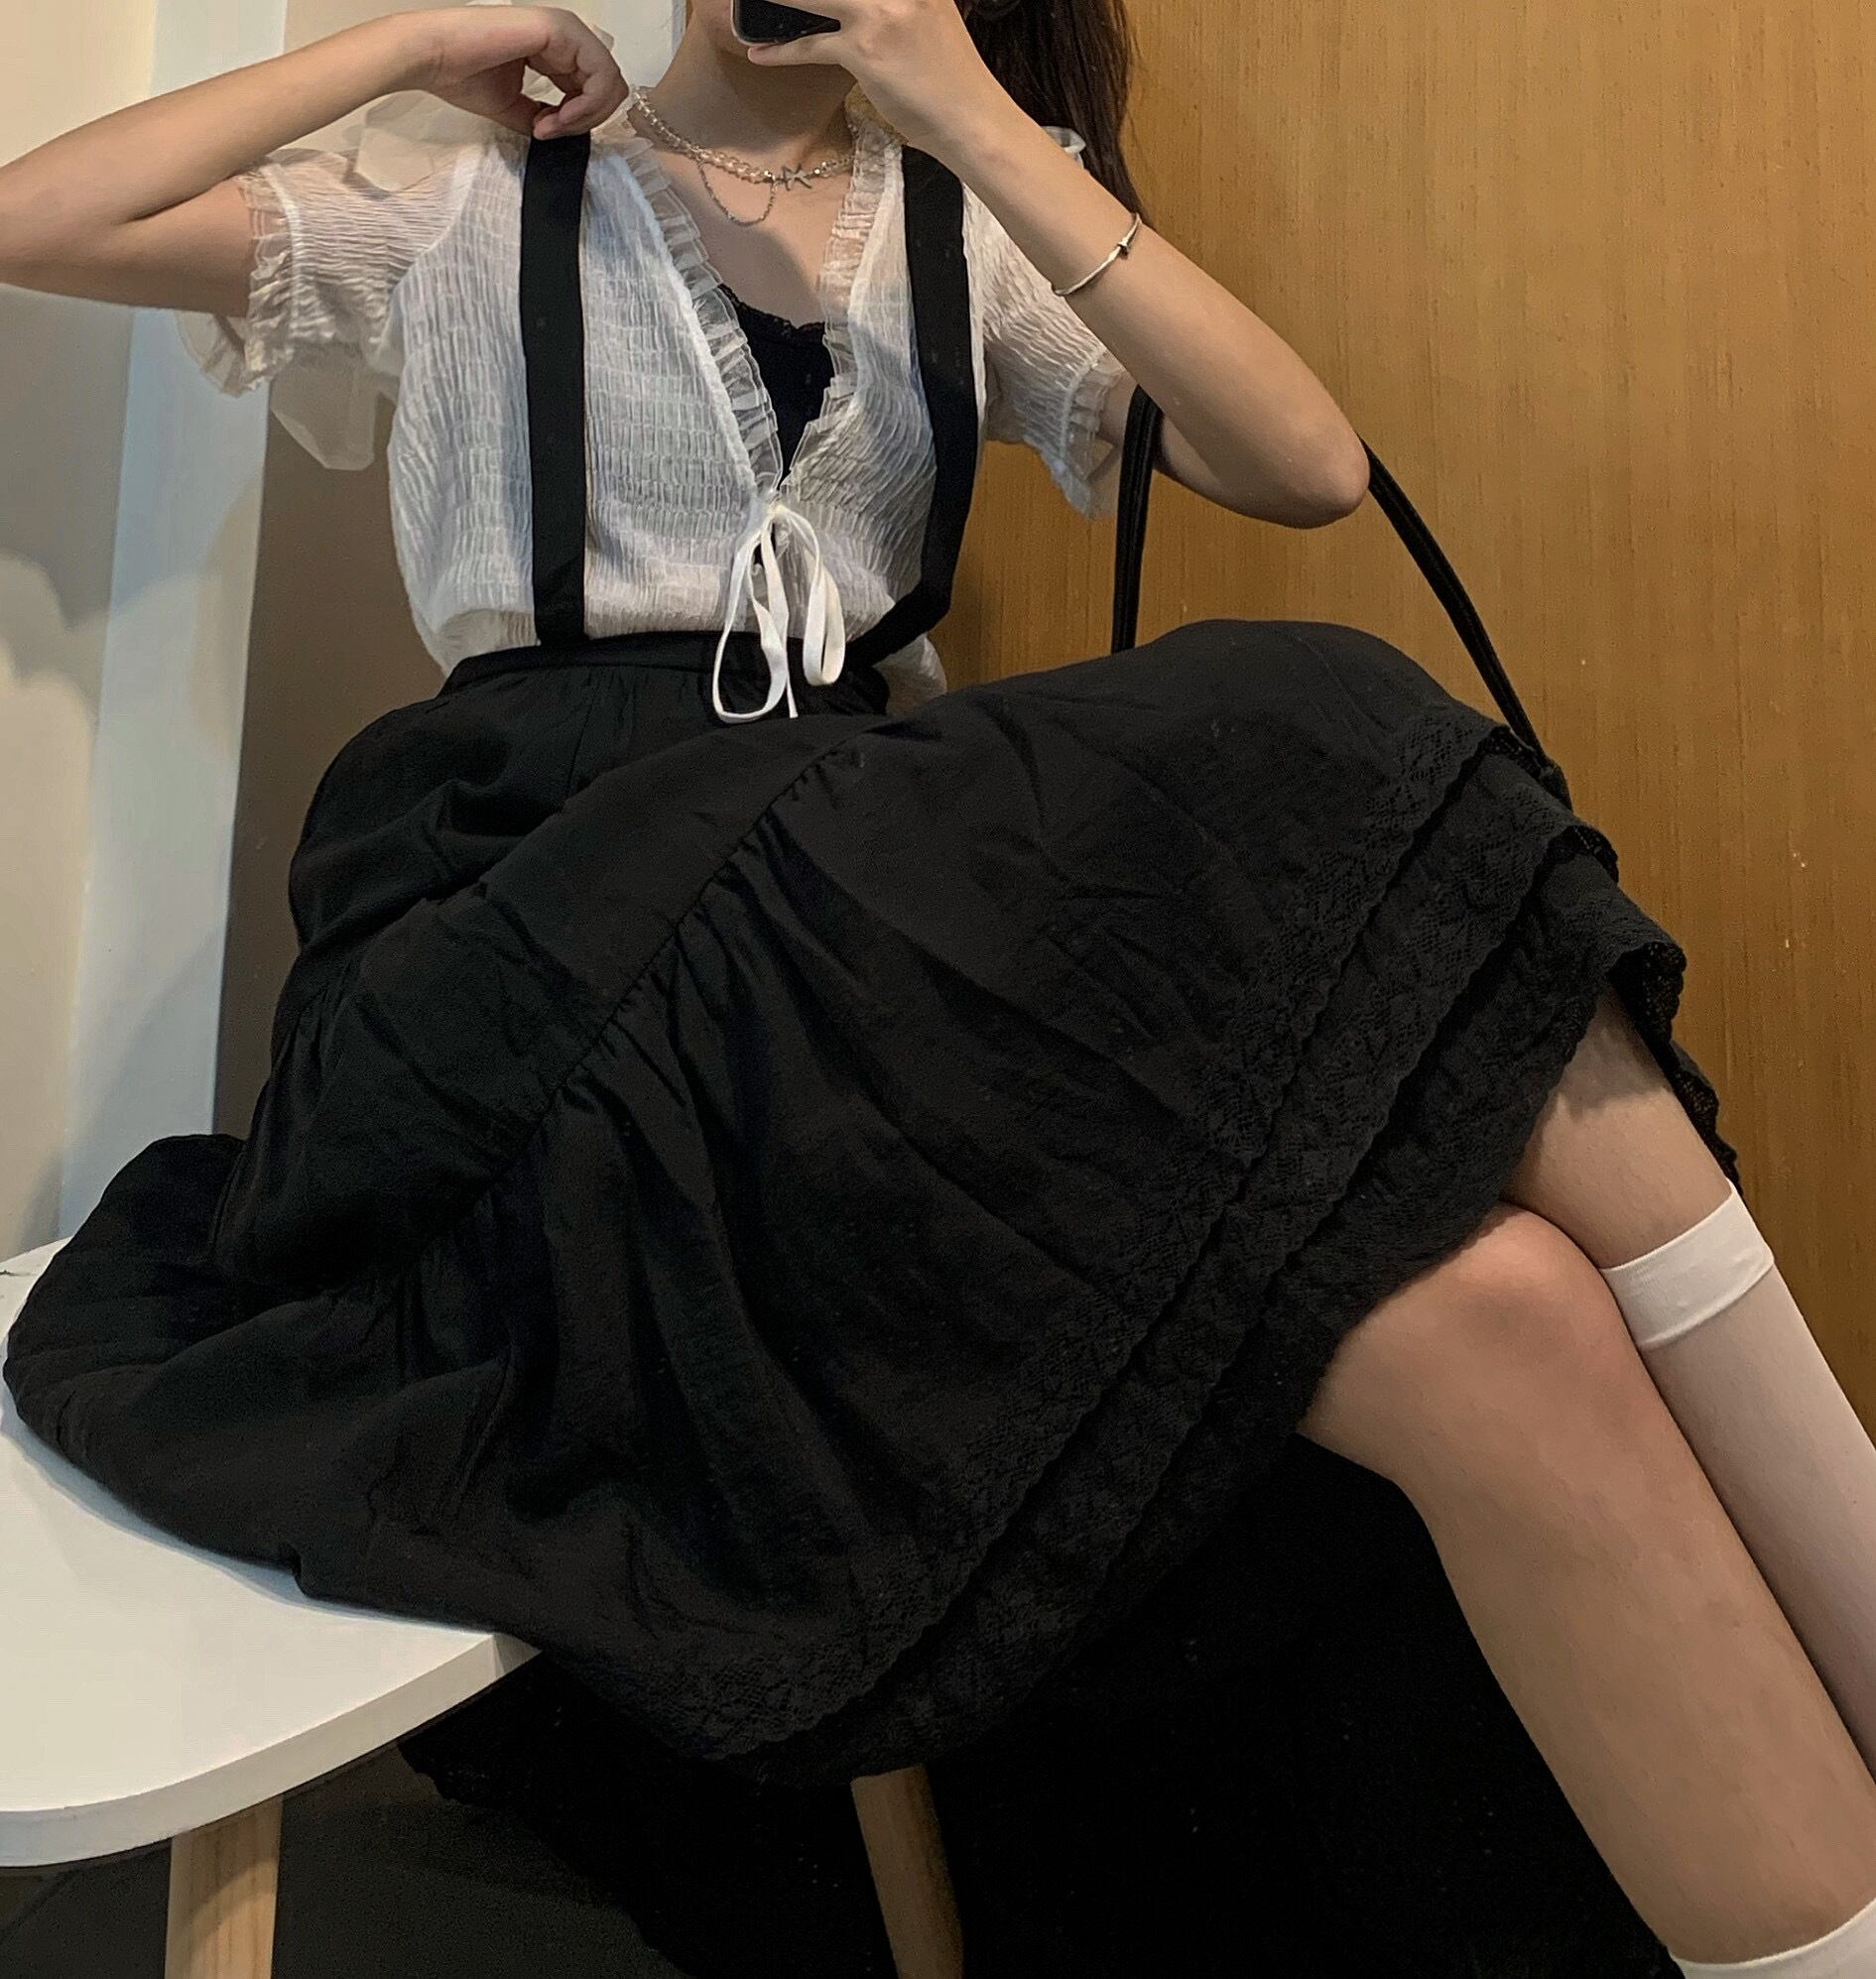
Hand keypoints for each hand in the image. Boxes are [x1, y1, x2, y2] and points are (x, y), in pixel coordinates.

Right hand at [408, 6, 628, 137]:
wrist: (434, 57)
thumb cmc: (462, 74)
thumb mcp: (516, 108)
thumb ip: (546, 118)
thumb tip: (564, 135)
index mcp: (555, 49)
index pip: (592, 89)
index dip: (579, 121)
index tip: (546, 133)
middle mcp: (564, 36)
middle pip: (608, 86)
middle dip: (587, 120)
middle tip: (552, 132)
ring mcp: (564, 29)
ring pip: (609, 81)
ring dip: (586, 116)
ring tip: (551, 126)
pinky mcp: (561, 30)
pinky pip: (600, 74)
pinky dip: (586, 105)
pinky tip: (559, 117)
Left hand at [745, 0, 1011, 157]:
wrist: (972, 119)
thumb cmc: (950, 77)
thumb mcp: (927, 15)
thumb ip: (895, 2)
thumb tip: (849, 6)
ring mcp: (879, 12)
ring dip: (776, 0)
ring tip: (748, 3)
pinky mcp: (865, 49)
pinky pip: (810, 44)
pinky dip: (781, 52)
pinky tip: (758, 54)